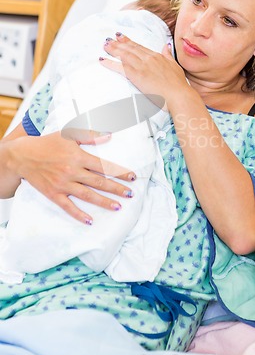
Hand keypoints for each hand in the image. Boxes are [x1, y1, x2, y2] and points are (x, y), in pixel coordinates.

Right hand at [13, 131, 136, 224]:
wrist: (23, 156)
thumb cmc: (48, 143)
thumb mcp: (68, 134)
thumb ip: (89, 135)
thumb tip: (109, 135)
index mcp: (78, 156)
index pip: (103, 166)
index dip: (119, 172)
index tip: (132, 177)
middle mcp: (72, 171)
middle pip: (99, 182)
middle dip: (116, 188)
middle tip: (130, 194)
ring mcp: (63, 184)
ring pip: (87, 195)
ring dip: (104, 202)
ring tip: (118, 207)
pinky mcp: (54, 194)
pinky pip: (68, 207)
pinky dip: (79, 214)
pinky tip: (90, 221)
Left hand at [99, 34, 187, 107]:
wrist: (178, 94)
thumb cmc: (178, 84)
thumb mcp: (174, 65)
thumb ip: (168, 54)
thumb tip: (166, 45)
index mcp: (156, 56)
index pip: (139, 47)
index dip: (129, 41)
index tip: (121, 37)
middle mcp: (148, 58)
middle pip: (130, 48)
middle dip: (118, 43)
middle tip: (108, 39)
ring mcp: (142, 66)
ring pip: (124, 55)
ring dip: (113, 49)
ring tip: (105, 46)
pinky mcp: (137, 75)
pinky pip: (120, 67)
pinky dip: (110, 63)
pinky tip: (102, 60)